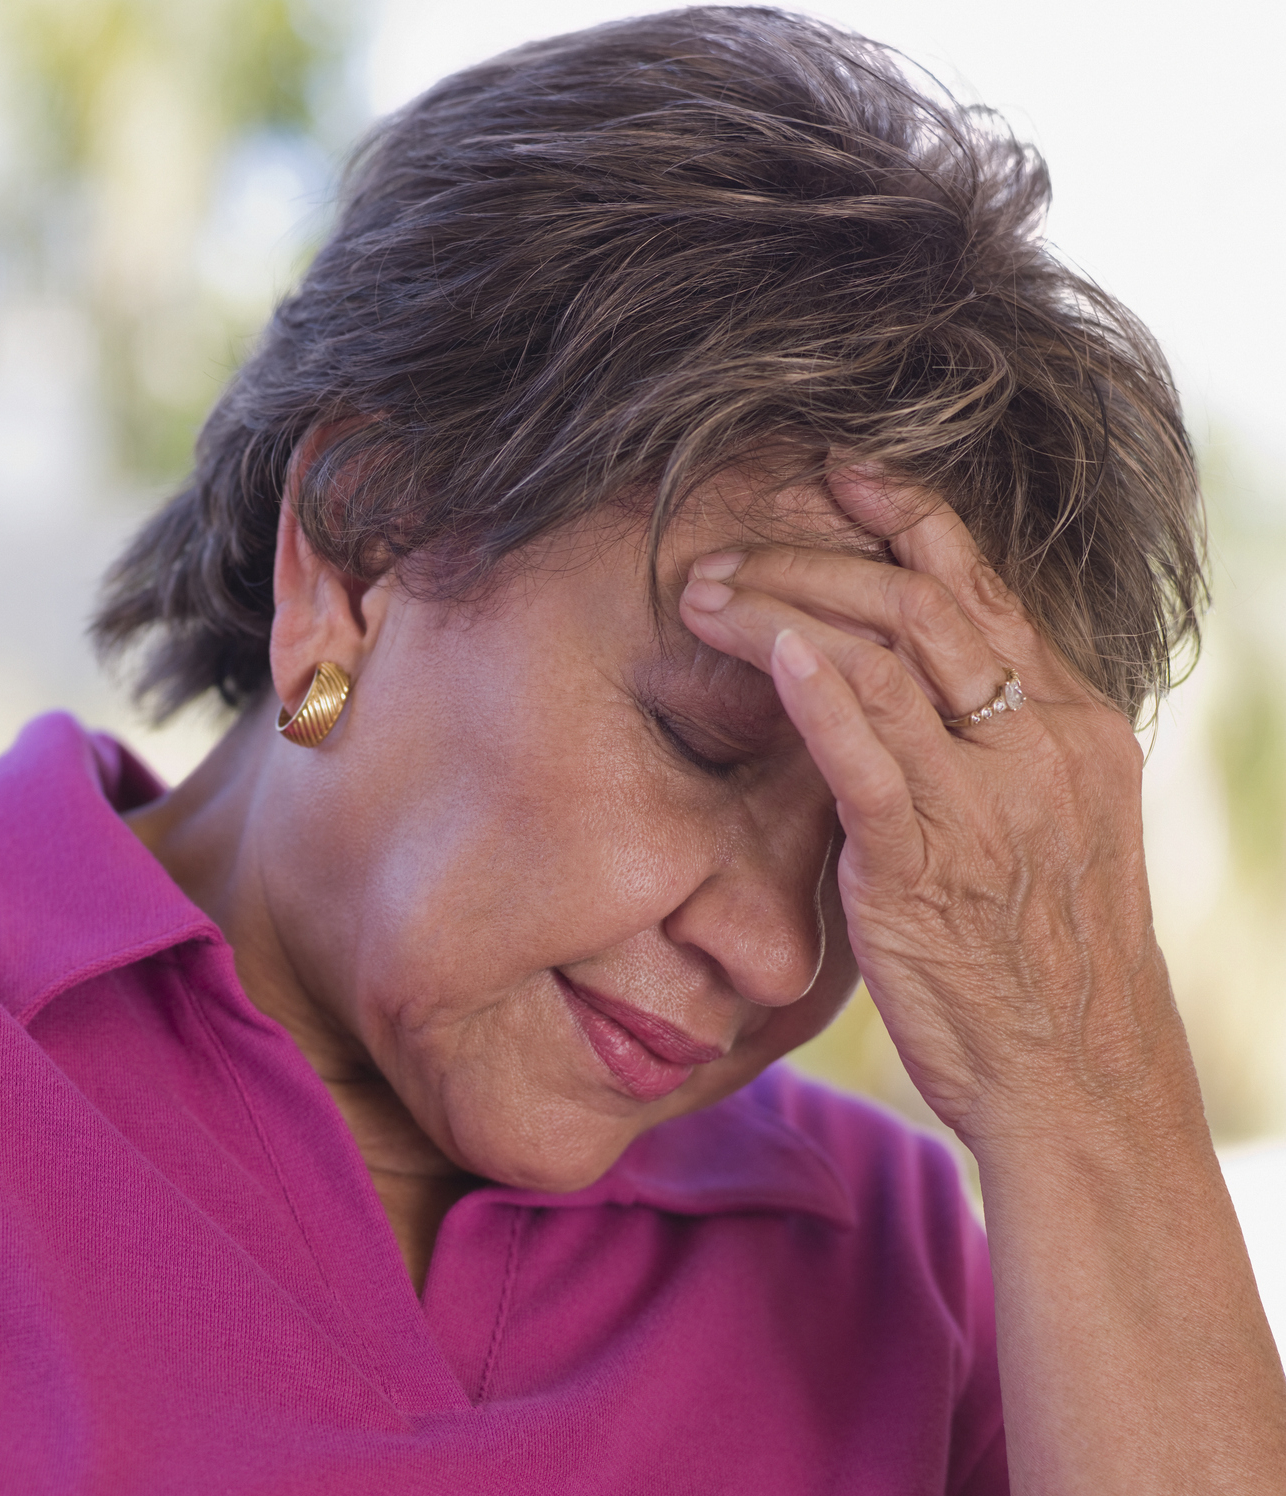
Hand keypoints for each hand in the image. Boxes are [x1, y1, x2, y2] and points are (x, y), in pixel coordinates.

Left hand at [677, 468, 1177, 1143]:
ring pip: (883, 657)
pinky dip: (816, 688)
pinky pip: (869, 753)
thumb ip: (993, 753)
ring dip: (780, 608)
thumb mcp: (1046, 834)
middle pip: (922, 603)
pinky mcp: (931, 861)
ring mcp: (991, 798)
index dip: (908, 519)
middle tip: (723, 550)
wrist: (1084, 1083)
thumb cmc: (1047, 964)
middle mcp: (1042, 742)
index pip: (984, 589)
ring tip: (700, 593)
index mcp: (1073, 725)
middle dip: (813, 559)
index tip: (838, 475)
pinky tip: (766, 646)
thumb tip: (912, 696)